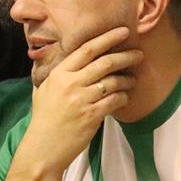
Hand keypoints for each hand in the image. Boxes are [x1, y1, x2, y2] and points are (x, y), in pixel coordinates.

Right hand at [17, 27, 141, 170]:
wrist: (43, 148)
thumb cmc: (43, 119)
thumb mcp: (42, 91)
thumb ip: (55, 74)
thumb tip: (64, 60)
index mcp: (59, 74)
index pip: (87, 49)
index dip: (107, 38)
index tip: (123, 32)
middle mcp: (71, 83)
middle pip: (105, 62)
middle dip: (125, 56)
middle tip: (138, 54)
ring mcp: (82, 99)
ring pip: (113, 82)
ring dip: (127, 79)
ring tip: (134, 79)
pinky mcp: (92, 116)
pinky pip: (115, 100)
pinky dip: (123, 97)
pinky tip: (125, 97)